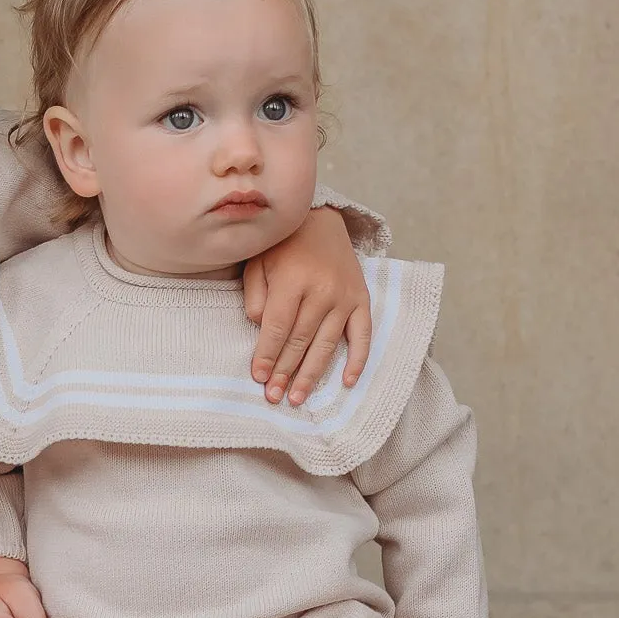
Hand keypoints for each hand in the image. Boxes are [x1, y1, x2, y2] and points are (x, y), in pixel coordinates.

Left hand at [242, 206, 372, 407]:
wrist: (321, 219)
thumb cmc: (282, 246)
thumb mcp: (258, 263)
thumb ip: (255, 296)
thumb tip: (260, 329)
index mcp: (293, 279)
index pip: (277, 326)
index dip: (267, 354)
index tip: (259, 377)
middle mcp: (322, 290)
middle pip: (300, 340)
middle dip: (285, 371)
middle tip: (274, 396)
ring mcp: (345, 296)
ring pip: (327, 344)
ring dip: (312, 374)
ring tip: (297, 398)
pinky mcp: (361, 299)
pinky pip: (362, 335)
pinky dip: (357, 360)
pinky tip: (347, 382)